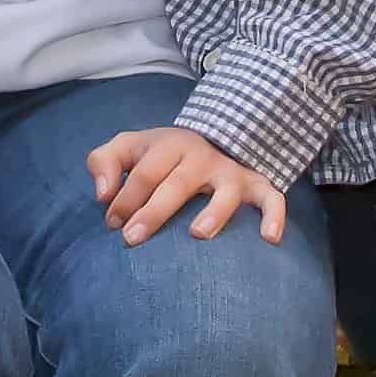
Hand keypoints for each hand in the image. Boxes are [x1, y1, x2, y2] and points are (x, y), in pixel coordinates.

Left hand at [87, 125, 287, 245]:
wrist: (212, 136)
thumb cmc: (160, 155)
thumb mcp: (128, 147)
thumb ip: (103, 162)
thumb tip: (101, 194)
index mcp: (169, 145)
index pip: (144, 172)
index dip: (125, 198)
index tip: (112, 224)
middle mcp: (201, 156)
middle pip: (178, 184)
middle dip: (154, 211)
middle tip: (132, 239)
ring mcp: (230, 171)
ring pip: (226, 190)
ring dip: (214, 212)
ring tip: (198, 235)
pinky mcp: (255, 185)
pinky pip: (271, 198)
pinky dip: (274, 216)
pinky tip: (270, 239)